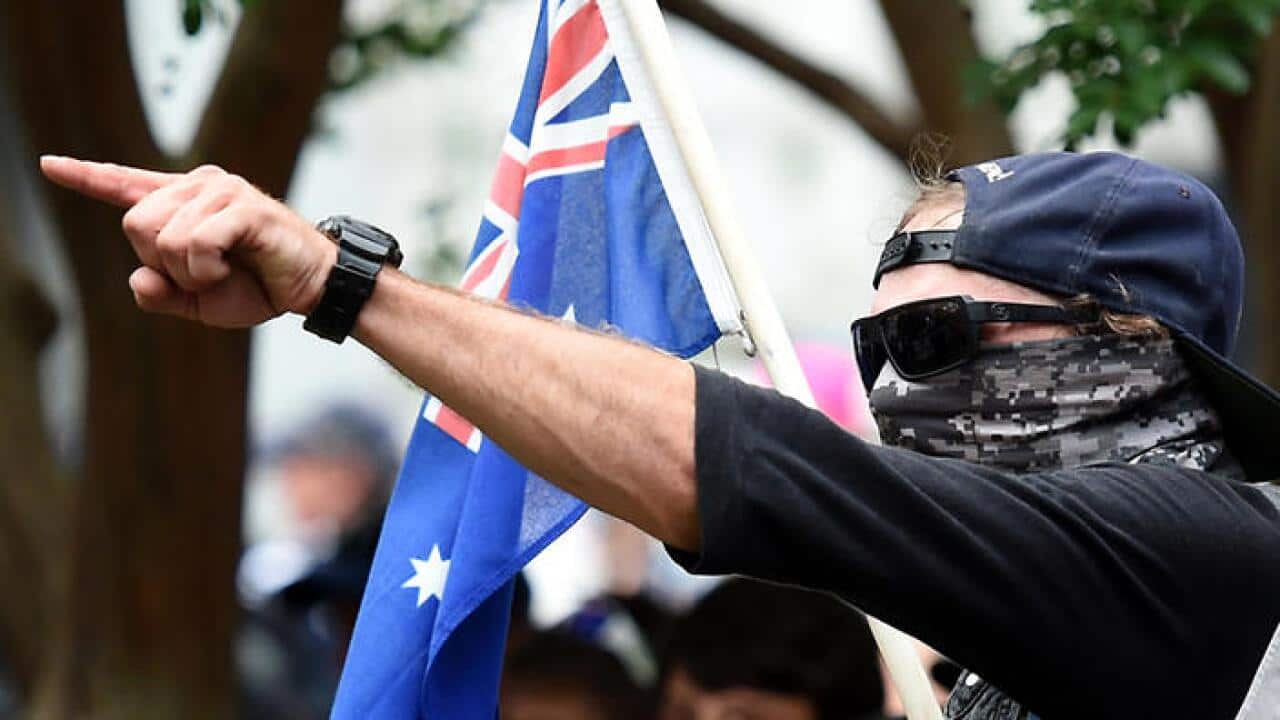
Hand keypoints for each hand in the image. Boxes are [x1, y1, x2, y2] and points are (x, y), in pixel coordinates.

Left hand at [40, 157, 336, 327]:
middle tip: (203, 274)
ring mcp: (222, 190)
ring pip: (162, 237)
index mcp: (185, 202)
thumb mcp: (198, 301)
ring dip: (189, 272)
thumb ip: (160, 293)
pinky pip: (194, 244)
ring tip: (224, 271)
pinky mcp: (242, 206)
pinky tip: (231, 269)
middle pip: (134, 221)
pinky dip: (206, 270)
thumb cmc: (259, 288)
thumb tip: (139, 277)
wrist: (311, 288)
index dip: (86, 177)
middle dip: (160, 262)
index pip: (127, 184)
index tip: (50, 165)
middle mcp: (199, 185)